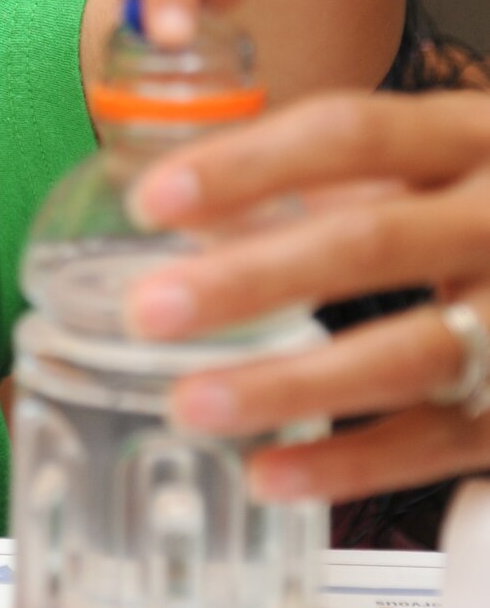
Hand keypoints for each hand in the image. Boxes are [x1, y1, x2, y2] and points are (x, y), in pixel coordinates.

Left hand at [124, 89, 489, 502]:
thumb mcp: (439, 163)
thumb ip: (332, 182)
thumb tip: (198, 215)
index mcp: (471, 137)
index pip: (350, 134)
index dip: (248, 165)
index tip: (153, 199)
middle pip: (371, 242)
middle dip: (251, 279)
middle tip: (149, 310)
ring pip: (407, 352)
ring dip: (291, 383)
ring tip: (192, 404)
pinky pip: (438, 439)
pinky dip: (350, 464)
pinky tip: (270, 473)